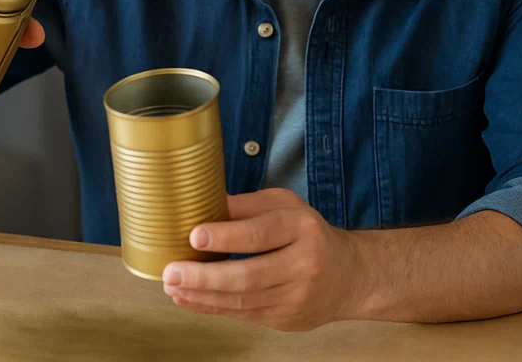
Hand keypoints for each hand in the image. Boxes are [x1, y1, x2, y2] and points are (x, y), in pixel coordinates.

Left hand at [161, 189, 365, 331]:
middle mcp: (303, 265)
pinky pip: (243, 315)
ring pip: (243, 300)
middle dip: (205, 276)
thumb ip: (246, 206)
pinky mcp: (286, 319)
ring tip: (172, 285)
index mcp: (302, 229)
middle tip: (172, 271)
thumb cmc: (309, 234)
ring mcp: (295, 297)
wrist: (349, 276)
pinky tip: (188, 299)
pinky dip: (211, 308)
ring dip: (202, 295)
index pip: (260, 234)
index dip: (226, 236)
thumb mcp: (285, 207)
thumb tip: (202, 202)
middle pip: (249, 275)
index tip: (194, 236)